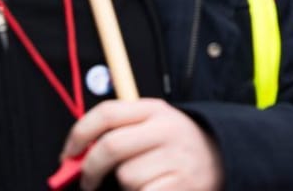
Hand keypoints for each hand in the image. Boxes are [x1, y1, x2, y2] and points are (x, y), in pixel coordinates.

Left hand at [64, 99, 223, 190]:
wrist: (224, 159)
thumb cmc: (176, 146)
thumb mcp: (153, 126)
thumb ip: (119, 132)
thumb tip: (75, 154)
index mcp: (154, 110)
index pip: (106, 113)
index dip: (79, 134)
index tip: (68, 154)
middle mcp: (165, 129)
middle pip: (110, 146)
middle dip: (90, 169)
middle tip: (87, 182)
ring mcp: (174, 157)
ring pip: (126, 176)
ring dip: (127, 185)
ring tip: (145, 180)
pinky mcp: (179, 184)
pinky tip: (152, 189)